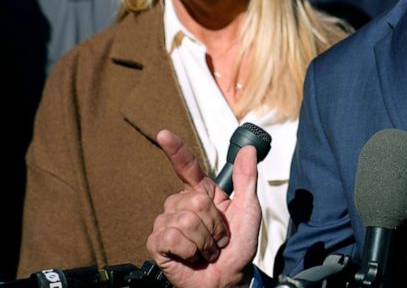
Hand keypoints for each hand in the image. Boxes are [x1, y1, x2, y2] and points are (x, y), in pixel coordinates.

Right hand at [146, 130, 260, 287]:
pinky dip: (190, 249)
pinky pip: (172, 236)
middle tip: (218, 239)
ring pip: (185, 219)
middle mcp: (181, 206)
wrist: (230, 279)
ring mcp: (167, 224)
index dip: (176, 150)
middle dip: (214, 224)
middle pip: (193, 199)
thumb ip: (246, 179)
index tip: (164, 134)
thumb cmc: (238, 248)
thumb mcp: (249, 210)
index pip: (186, 168)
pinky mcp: (158, 244)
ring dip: (205, 240)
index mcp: (202, 194)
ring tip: (207, 250)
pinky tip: (192, 257)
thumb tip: (248, 150)